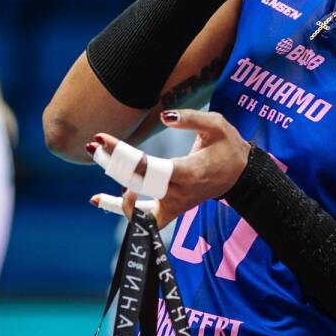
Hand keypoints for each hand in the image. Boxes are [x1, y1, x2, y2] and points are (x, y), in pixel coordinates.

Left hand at [87, 110, 251, 227]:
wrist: (242, 176)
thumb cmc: (229, 147)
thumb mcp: (217, 125)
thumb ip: (191, 119)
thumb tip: (163, 117)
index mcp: (189, 171)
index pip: (147, 167)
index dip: (121, 154)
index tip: (101, 138)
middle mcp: (180, 192)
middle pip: (137, 185)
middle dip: (112, 166)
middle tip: (93, 147)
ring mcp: (175, 205)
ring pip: (138, 212)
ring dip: (114, 200)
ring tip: (97, 181)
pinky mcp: (172, 210)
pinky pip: (143, 219)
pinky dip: (120, 210)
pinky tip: (98, 199)